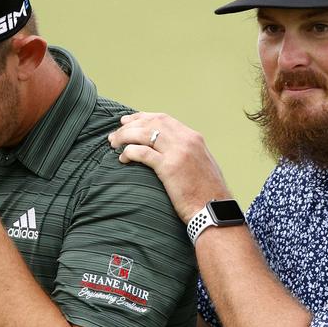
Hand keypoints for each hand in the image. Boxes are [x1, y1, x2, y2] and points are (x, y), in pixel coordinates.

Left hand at [108, 112, 231, 220]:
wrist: (214, 209)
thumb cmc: (206, 193)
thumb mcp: (201, 164)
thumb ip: (187, 153)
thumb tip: (168, 151)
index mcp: (193, 138)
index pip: (164, 119)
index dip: (143, 117)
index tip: (129, 121)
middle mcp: (186, 140)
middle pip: (152, 123)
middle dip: (130, 125)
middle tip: (116, 133)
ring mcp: (178, 152)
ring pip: (144, 134)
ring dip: (125, 136)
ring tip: (113, 143)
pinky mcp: (169, 168)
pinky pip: (142, 153)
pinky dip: (129, 152)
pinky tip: (122, 158)